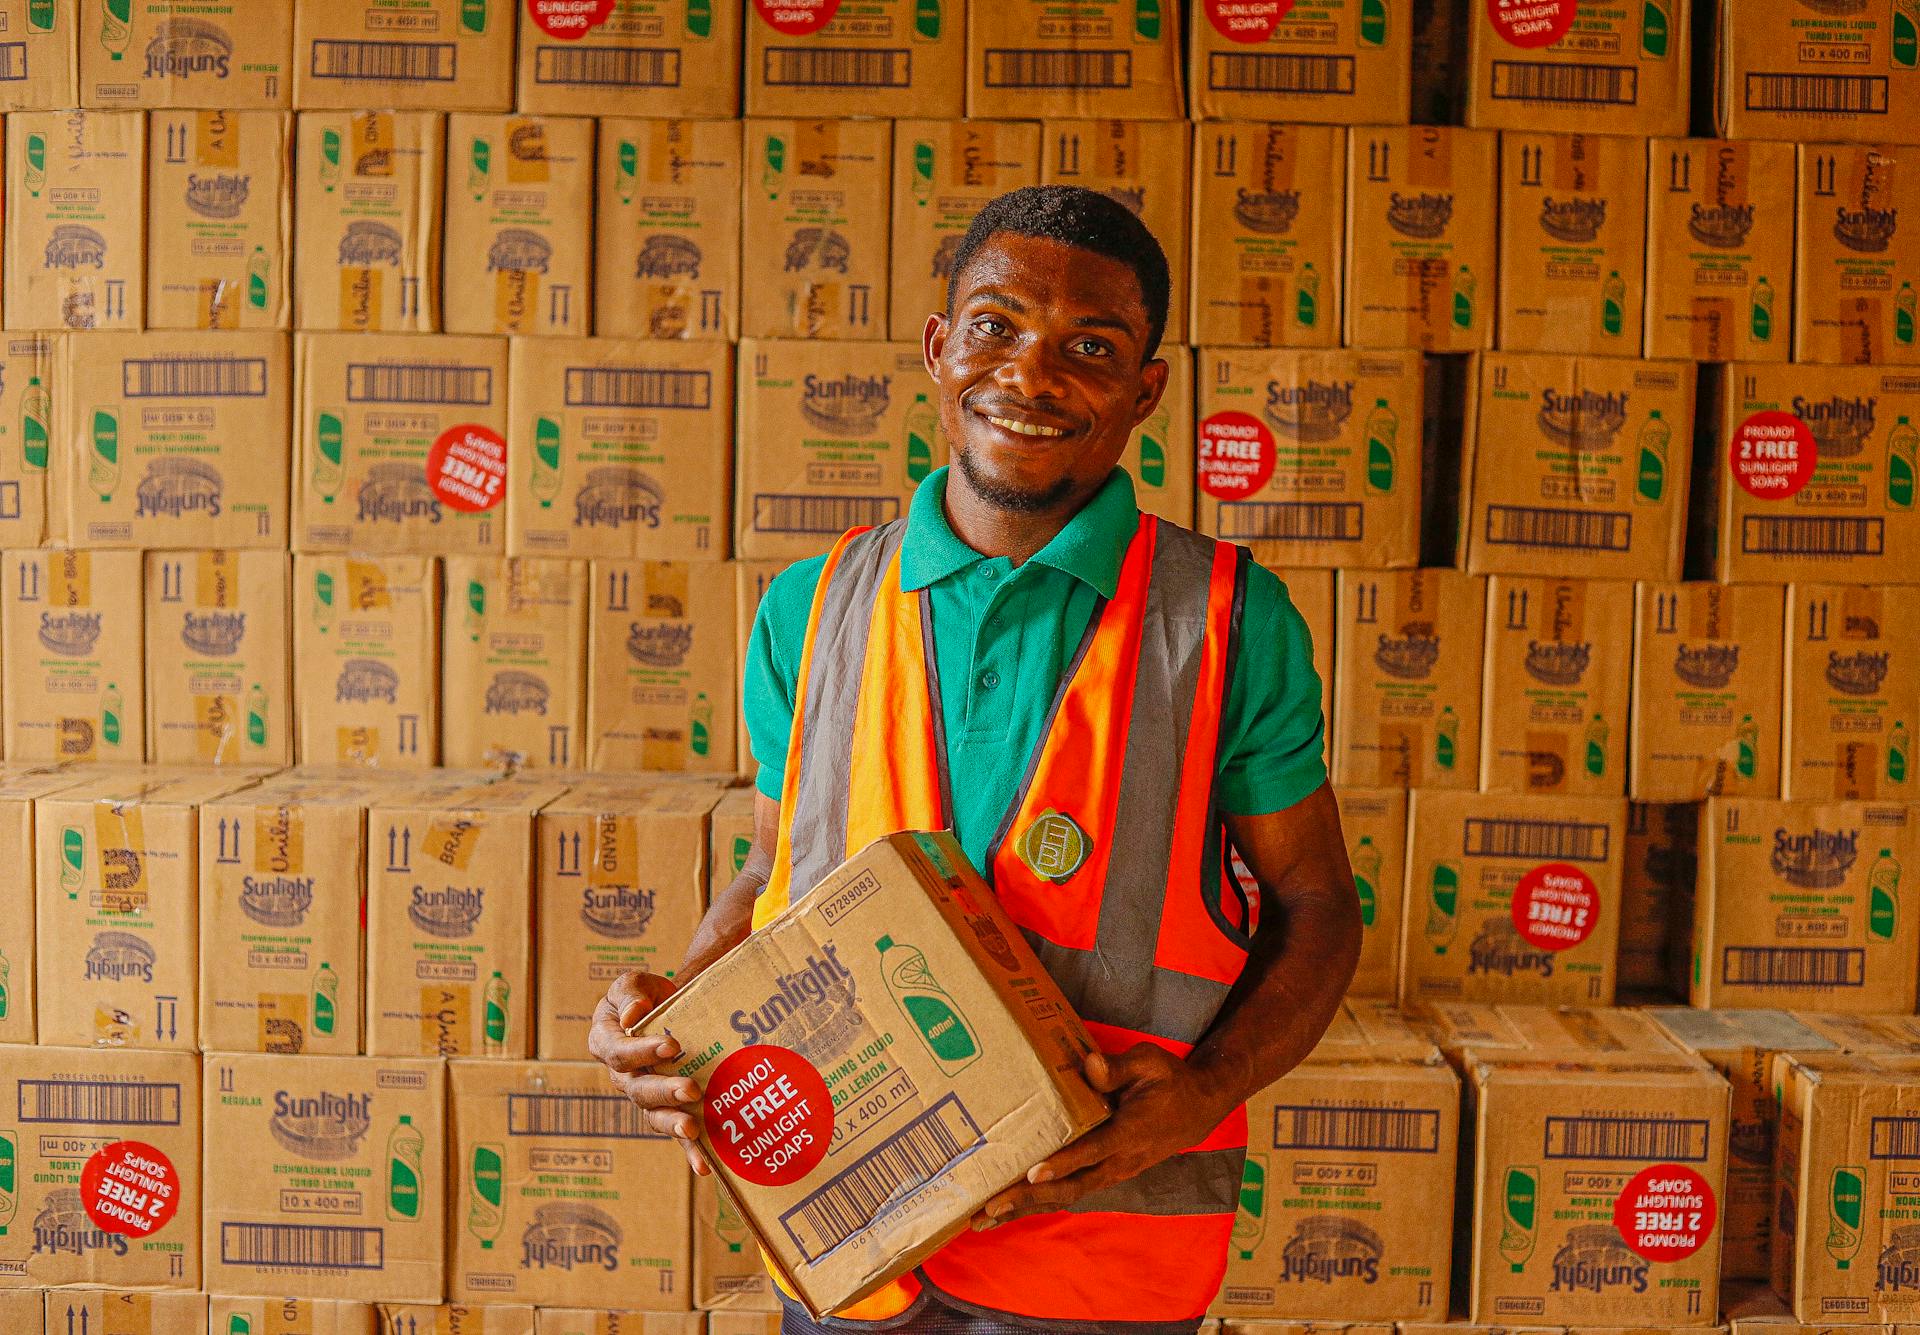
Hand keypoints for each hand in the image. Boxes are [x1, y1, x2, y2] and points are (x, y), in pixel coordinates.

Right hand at [586, 971, 710, 1175]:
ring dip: (673, 1124)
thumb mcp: (634, 982)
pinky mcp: (668, 1109)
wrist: (673, 1007)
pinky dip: (689, 1151)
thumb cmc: (649, 994)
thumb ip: (631, 992)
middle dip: (664, 1091)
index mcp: (606, 1042)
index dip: (642, 1051)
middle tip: (691, 1089)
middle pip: (638, 1089)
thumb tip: (633, 1016)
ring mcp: (645, 1095)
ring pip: (654, 1115)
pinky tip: (705, 1166)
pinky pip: (675, 1134)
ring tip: (692, 1128)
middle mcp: (622, 1075)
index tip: (671, 1045)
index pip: (619, 1052)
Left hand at [973, 1044, 1230, 1227]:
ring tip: (983, 1218)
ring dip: (1026, 1207)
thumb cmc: (1168, 1081)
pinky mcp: (1104, 1174)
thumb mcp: (1150, 1062)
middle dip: (1028, 1198)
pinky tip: (1008, 1209)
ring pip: (1066, 1196)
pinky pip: (1069, 1193)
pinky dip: (1038, 1203)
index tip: (1034, 1172)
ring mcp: (1111, 1172)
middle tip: (989, 1206)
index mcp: (1129, 1133)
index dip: (1063, 1162)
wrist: (1196, 1111)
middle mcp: (1118, 1161)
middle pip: (1070, 1186)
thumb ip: (1119, 1067)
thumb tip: (1090, 1065)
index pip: (1092, 1151)